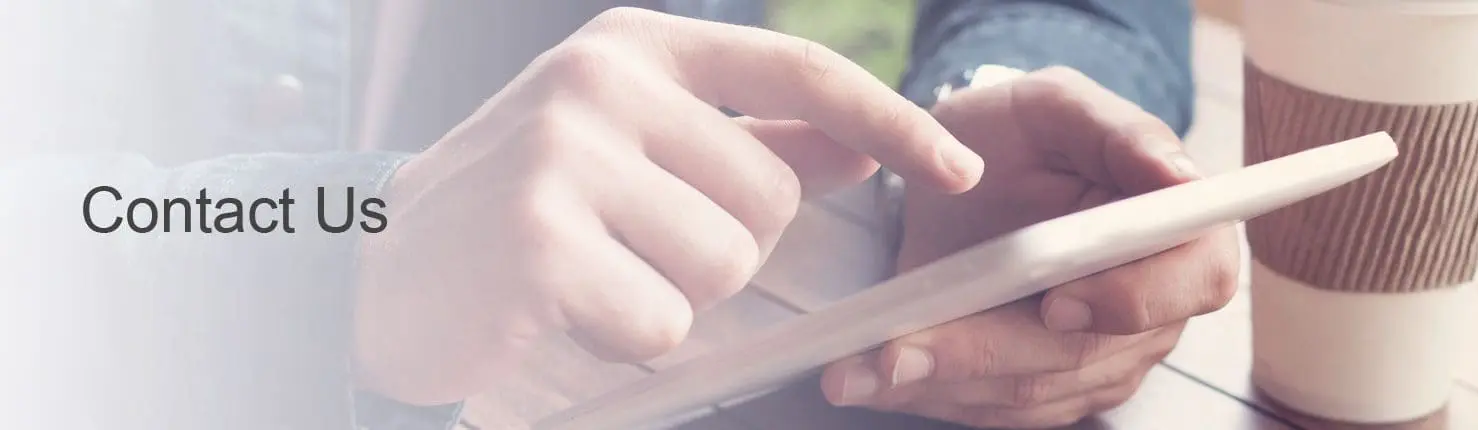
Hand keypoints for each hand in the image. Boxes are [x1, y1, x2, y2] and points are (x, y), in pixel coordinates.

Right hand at [350, 7, 984, 404]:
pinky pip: (662, 322)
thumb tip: (856, 144)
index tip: (956, 165)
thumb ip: (744, 142)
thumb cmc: (522, 209)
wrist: (379, 268)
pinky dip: (627, 339)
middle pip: (768, 198)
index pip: (799, 72)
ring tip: (597, 274)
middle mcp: (601, 83)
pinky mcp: (539, 239)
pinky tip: (567, 310)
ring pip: (723, 263)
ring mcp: (564, 155)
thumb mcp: (629, 147)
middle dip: (723, 247)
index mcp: (634, 49)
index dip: (892, 119)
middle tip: (634, 246)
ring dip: (675, 296)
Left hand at [820, 67, 1239, 427]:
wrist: (963, 173)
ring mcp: (1104, 357)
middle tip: (900, 349)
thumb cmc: (1018, 133)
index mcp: (1181, 230)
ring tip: (863, 365)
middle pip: (1087, 353)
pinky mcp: (1048, 389)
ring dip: (942, 381)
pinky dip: (930, 393)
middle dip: (986, 352)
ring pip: (1030, 392)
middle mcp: (1156, 306)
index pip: (1194, 280)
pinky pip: (994, 409)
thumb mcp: (1055, 105)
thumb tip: (1176, 173)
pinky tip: (872, 376)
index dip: (1130, 300)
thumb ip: (1117, 128)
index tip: (1054, 302)